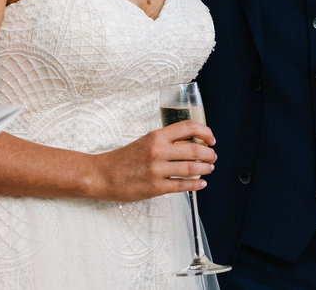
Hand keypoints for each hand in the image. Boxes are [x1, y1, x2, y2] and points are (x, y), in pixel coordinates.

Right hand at [93, 120, 216, 202]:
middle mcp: (158, 151)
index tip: (211, 139)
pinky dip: (196, 185)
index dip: (205, 132)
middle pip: (195, 150)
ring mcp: (157, 170)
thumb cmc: (124, 159)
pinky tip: (200, 184)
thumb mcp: (145, 142)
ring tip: (209, 169)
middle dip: (209, 154)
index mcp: (156, 136)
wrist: (103, 174)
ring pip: (191, 169)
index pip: (188, 127)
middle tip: (212, 157)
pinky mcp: (156, 187)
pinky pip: (182, 185)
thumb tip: (190, 145)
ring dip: (205, 169)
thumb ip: (165, 142)